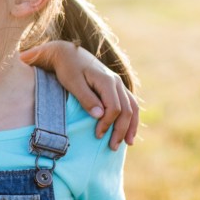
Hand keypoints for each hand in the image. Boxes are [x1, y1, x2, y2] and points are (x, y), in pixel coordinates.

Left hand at [20, 41, 138, 149]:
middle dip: (121, 130)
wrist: (67, 53)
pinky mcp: (115, 86)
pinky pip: (129, 103)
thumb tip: (100, 116)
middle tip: (112, 147)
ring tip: (127, 143)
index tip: (97, 135)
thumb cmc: (67, 68)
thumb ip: (86, 99)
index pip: (114, 107)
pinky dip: (131, 117)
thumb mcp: (73, 83)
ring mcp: (118, 84)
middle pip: (126, 110)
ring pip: (132, 107)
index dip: (108, 124)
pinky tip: (129, 129)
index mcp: (106, 81)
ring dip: (131, 126)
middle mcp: (116, 82)